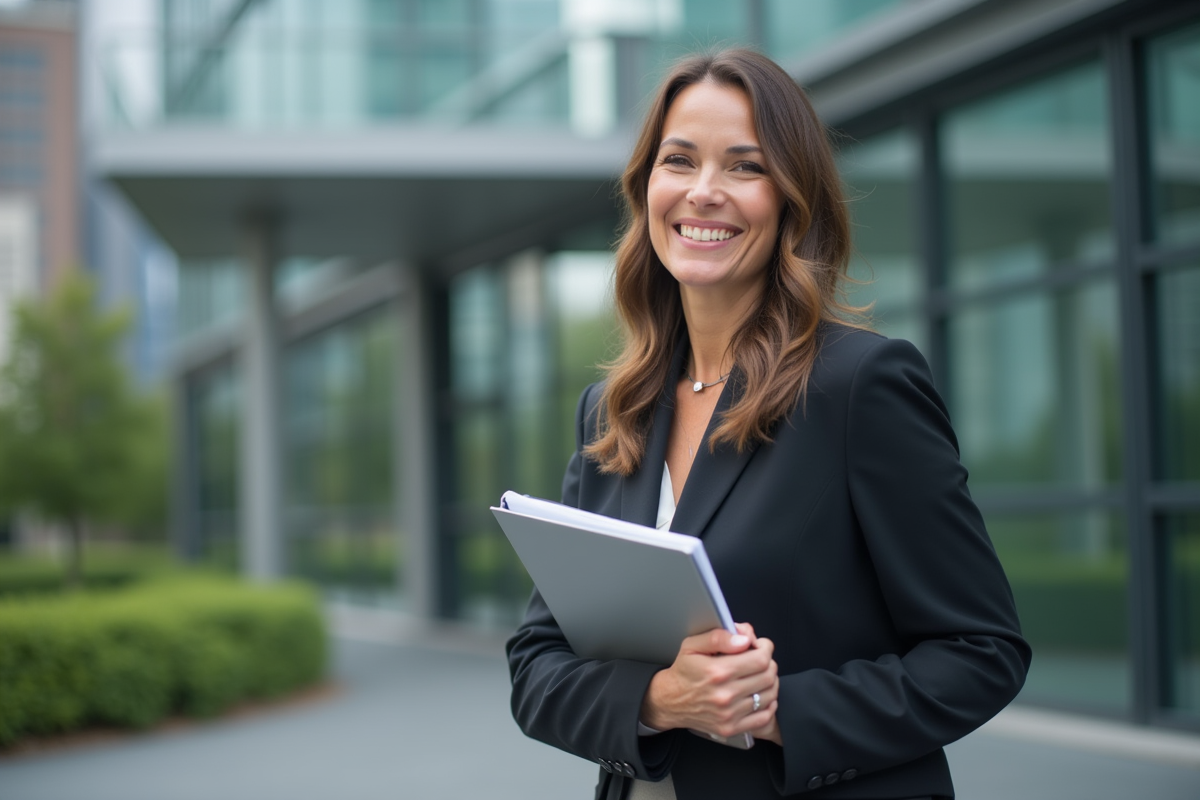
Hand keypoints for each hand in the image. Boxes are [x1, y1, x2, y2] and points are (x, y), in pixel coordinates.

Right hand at [640, 622, 778, 740]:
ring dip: (770, 682)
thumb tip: (744, 639)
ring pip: (769, 695)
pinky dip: (768, 704)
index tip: (760, 645)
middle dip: (769, 663)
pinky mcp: (731, 728)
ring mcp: (729, 714)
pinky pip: (764, 717)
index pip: (760, 659)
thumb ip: (719, 637)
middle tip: (760, 659)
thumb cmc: (684, 671)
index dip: (765, 648)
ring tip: (759, 675)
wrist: (670, 701)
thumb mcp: (693, 645)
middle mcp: (725, 695)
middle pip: (768, 676)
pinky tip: (759, 695)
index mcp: (717, 671)